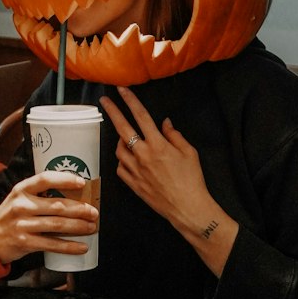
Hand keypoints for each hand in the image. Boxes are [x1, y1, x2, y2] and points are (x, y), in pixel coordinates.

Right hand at [0, 171, 97, 265]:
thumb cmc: (10, 214)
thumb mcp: (19, 197)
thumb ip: (39, 194)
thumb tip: (70, 193)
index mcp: (21, 189)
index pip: (45, 179)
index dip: (64, 180)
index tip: (81, 183)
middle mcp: (22, 206)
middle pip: (56, 206)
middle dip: (79, 209)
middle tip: (94, 211)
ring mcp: (24, 225)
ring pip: (57, 225)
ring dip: (78, 227)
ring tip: (92, 227)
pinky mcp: (26, 243)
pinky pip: (52, 245)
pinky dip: (69, 246)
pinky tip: (82, 247)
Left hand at [100, 87, 237, 276]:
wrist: (188, 208)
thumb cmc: (192, 180)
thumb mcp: (189, 152)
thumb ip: (174, 135)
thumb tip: (165, 123)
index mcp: (158, 144)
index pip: (141, 116)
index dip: (130, 100)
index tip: (122, 90)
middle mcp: (144, 155)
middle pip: (122, 128)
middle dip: (112, 112)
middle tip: (104, 101)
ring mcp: (136, 170)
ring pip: (118, 149)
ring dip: (120, 141)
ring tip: (125, 138)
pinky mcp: (134, 184)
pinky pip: (121, 168)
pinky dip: (123, 161)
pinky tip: (129, 160)